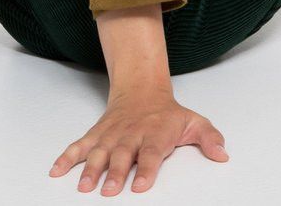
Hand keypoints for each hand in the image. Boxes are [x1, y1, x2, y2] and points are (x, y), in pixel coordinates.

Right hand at [48, 84, 228, 194]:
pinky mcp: (97, 135)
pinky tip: (57, 170)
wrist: (140, 89)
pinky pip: (80, 145)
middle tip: (109, 191)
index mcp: (155, 133)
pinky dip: (67, 157)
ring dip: (90, 169)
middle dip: (115, 173)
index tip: (141, 186)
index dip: (146, 169)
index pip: (151, 153)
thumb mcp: (194, 121)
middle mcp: (131, 134)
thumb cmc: (167, 112)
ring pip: (99, 151)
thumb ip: (209, 138)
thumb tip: (223, 153)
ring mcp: (112, 134)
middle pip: (122, 155)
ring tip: (84, 186)